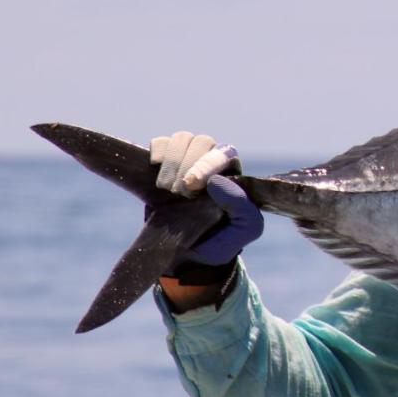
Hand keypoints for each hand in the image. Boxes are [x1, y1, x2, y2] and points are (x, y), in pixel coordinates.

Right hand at [149, 132, 263, 311]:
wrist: (183, 257)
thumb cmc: (219, 242)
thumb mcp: (244, 231)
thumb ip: (243, 208)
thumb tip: (217, 181)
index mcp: (233, 175)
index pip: (225, 153)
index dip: (207, 163)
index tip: (192, 184)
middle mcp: (211, 164)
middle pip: (202, 142)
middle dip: (186, 164)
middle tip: (178, 192)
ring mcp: (186, 163)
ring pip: (183, 139)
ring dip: (172, 159)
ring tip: (165, 188)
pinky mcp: (163, 166)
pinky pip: (161, 143)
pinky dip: (158, 150)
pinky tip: (154, 166)